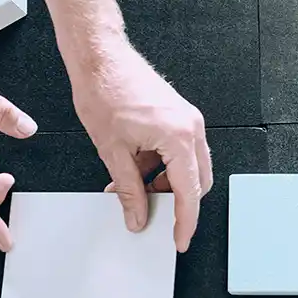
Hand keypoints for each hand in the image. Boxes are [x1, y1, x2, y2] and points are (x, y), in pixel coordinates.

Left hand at [70, 39, 211, 251]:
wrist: (100, 57)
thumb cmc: (104, 90)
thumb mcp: (112, 150)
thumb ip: (128, 189)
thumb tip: (137, 216)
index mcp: (178, 136)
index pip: (189, 192)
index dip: (185, 221)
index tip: (180, 240)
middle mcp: (190, 126)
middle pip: (197, 181)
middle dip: (175, 202)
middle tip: (150, 213)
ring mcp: (186, 119)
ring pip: (188, 167)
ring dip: (165, 183)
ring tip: (132, 186)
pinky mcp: (177, 115)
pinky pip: (178, 151)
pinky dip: (161, 166)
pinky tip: (134, 168)